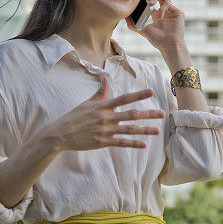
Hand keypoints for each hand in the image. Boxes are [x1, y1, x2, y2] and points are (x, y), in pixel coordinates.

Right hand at [39, 76, 165, 151]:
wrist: (60, 134)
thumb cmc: (73, 117)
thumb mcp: (87, 103)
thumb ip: (100, 93)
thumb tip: (106, 79)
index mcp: (103, 106)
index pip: (124, 99)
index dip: (138, 95)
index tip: (151, 92)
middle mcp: (106, 118)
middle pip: (131, 115)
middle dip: (148, 114)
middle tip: (162, 113)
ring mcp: (105, 131)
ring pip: (129, 130)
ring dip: (145, 130)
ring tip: (157, 130)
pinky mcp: (103, 142)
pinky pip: (121, 143)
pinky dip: (133, 144)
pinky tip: (144, 144)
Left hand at [126, 0, 185, 50]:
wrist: (168, 46)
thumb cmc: (157, 40)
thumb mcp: (142, 30)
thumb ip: (133, 24)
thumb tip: (124, 17)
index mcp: (156, 13)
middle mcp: (164, 10)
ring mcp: (171, 10)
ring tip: (150, 2)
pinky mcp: (178, 12)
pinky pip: (169, 4)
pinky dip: (162, 9)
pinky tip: (159, 18)